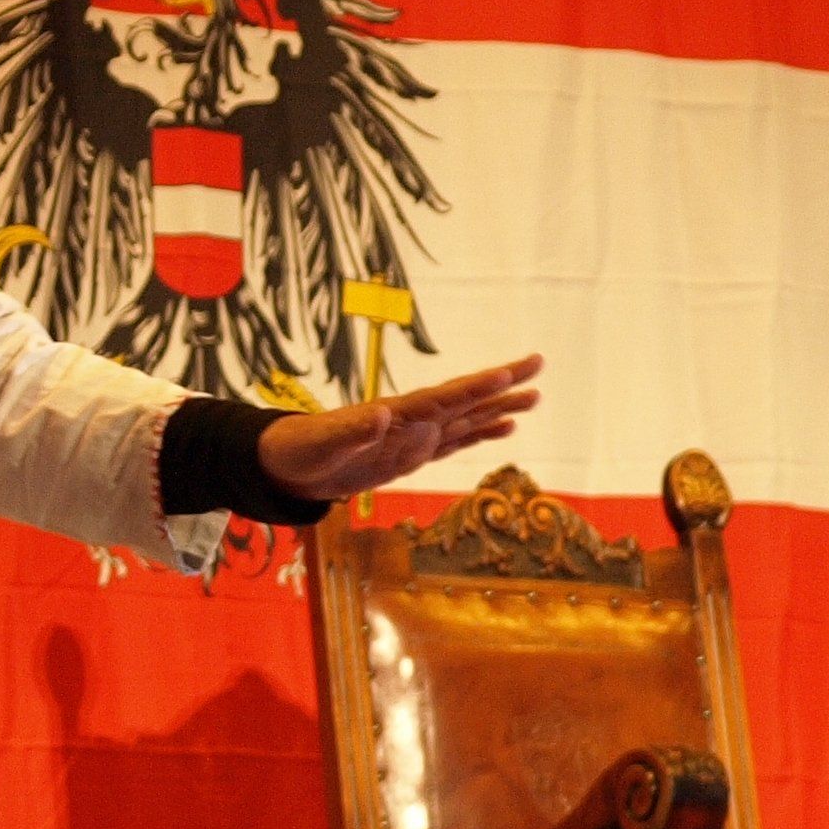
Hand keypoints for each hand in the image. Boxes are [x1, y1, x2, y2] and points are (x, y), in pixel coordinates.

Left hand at [260, 354, 543, 500]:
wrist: (289, 465)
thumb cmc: (301, 451)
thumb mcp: (322, 445)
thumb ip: (352, 431)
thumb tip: (381, 414)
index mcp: (395, 415)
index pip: (442, 397)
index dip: (474, 387)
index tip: (507, 371)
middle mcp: (411, 421)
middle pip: (465, 398)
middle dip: (502, 383)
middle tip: (539, 363)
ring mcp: (415, 436)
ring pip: (468, 418)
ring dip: (501, 407)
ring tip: (536, 396)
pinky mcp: (412, 454)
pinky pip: (456, 441)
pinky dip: (482, 433)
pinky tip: (507, 426)